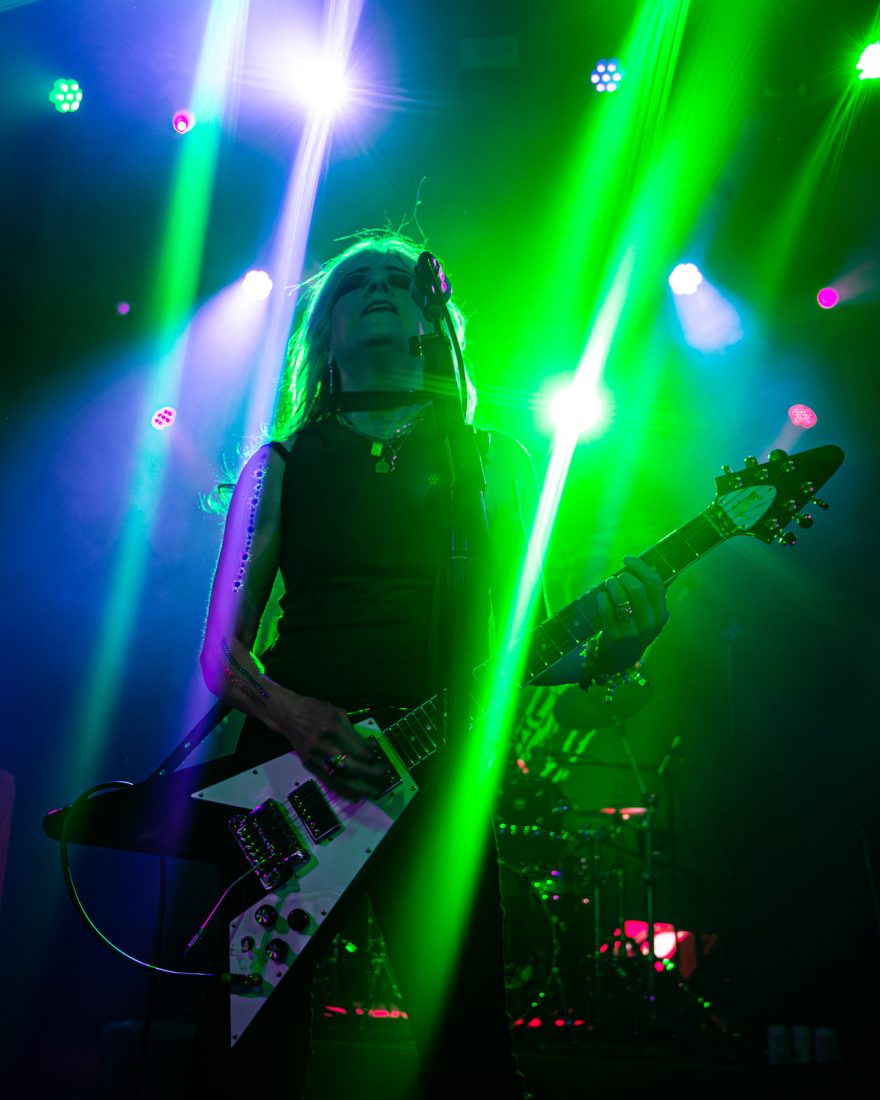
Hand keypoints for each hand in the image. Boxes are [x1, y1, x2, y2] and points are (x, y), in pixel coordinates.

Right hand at [277, 693, 389, 800]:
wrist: (288, 714)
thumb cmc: (314, 710)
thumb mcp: (337, 713)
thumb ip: (354, 732)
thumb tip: (371, 747)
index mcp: (331, 728)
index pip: (354, 748)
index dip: (367, 755)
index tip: (375, 757)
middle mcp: (322, 744)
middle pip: (348, 765)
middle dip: (368, 773)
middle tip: (382, 775)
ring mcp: (313, 756)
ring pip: (337, 777)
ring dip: (357, 788)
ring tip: (372, 793)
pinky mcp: (308, 764)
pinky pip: (327, 781)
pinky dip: (342, 790)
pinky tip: (354, 794)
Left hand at [595, 555, 668, 672]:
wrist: (620, 659)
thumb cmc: (634, 628)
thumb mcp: (649, 615)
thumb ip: (652, 594)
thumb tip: (656, 567)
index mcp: (661, 615)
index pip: (655, 583)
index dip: (640, 567)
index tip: (627, 559)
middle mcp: (650, 624)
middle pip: (638, 589)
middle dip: (624, 577)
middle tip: (617, 576)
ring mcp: (633, 632)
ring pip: (621, 598)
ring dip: (612, 585)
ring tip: (609, 583)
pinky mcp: (615, 637)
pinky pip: (607, 611)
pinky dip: (602, 599)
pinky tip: (601, 596)